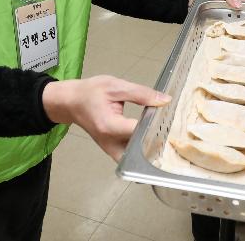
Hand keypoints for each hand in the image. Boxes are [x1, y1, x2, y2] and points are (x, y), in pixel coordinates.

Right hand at [42, 76, 169, 160]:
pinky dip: (141, 149)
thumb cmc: (91, 92)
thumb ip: (142, 94)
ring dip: (150, 150)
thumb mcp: (116, 86)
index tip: (169, 121)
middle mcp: (110, 143)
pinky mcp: (112, 150)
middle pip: (139, 152)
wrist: (71, 102)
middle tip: (173, 135)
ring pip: (135, 158)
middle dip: (156, 145)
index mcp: (110, 126)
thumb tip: (165, 100)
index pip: (139, 132)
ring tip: (165, 136)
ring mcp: (110, 149)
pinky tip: (152, 137)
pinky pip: (130, 155)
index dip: (156, 127)